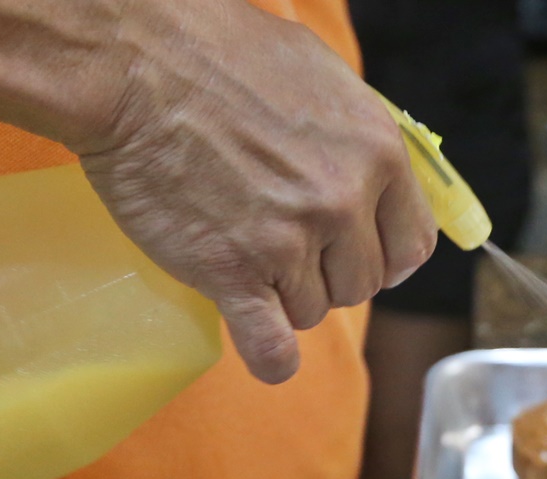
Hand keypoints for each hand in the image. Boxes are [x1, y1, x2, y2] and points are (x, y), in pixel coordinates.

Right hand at [75, 2, 437, 383]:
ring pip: (314, 311)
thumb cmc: (219, 54)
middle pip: (360, 283)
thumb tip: (381, 178)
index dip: (382, 255)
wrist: (134, 62)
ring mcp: (290, 242)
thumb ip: (360, 137)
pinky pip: (272, 346)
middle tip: (280, 241)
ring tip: (244, 250)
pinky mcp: (234, 273)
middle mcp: (345, 202)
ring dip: (284, 296)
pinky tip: (262, 348)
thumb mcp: (322, 75)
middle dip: (326, 272)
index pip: (412, 244)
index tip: (355, 253)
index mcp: (378, 153)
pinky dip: (270, 357)